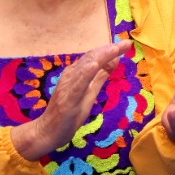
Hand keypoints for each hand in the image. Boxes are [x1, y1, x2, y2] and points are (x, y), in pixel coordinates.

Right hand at [10, 42, 130, 159]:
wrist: (49, 132)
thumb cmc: (70, 112)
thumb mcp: (90, 91)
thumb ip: (100, 76)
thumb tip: (115, 59)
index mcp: (77, 73)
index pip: (95, 57)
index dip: (110, 50)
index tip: (126, 43)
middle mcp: (71, 75)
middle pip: (91, 58)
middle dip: (109, 50)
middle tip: (126, 43)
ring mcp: (68, 86)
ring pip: (85, 68)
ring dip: (100, 57)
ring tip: (114, 48)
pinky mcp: (67, 99)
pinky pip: (77, 84)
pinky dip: (86, 74)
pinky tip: (94, 65)